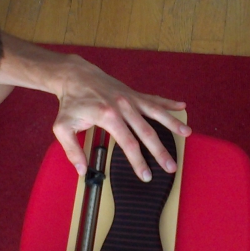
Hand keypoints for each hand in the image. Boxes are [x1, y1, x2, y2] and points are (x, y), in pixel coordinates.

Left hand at [52, 55, 191, 180]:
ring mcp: (130, 99)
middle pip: (146, 132)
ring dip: (172, 123)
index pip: (128, 143)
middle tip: (171, 167)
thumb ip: (72, 150)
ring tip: (187, 133)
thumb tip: (81, 170)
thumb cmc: (70, 102)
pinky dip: (168, 102)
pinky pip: (153, 99)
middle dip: (160, 151)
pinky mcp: (133, 94)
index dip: (138, 161)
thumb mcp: (62, 127)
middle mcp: (123, 106)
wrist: (75, 75)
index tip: (146, 175)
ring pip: (156, 112)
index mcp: (107, 116)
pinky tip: (182, 106)